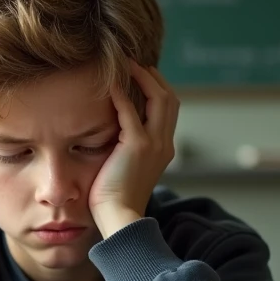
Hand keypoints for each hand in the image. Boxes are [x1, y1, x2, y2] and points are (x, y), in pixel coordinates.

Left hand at [89, 61, 179, 238]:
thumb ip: (127, 148)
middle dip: (154, 77)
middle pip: (170, 98)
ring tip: (125, 64)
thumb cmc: (116, 198)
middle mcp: (165, 143)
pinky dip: (121, 93)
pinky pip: (130, 110)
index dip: (157, 89)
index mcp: (164, 149)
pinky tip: (109, 83)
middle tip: (134, 63)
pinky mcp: (138, 145)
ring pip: (159, 97)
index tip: (140, 76)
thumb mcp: (127, 168)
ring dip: (142, 77)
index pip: (168, 110)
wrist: (119, 217)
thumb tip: (113, 134)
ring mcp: (154, 143)